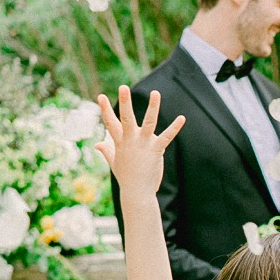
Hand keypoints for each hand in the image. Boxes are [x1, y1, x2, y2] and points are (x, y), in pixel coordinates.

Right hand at [96, 87, 183, 201]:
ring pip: (148, 122)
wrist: (136, 192)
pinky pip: (166, 136)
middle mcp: (130, 140)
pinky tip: (182, 118)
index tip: (101, 96)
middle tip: (123, 87)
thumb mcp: (114, 162)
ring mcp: (143, 144)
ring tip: (155, 92)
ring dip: (152, 107)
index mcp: (120, 142)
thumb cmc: (126, 177)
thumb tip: (97, 144)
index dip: (105, 109)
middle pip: (126, 118)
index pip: (110, 123)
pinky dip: (175, 127)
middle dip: (124, 102)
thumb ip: (106, 151)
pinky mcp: (155, 150)